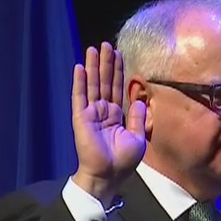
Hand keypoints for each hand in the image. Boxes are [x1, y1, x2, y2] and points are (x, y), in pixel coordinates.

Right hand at [71, 42, 148, 204]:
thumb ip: (138, 118)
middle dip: (106, 63)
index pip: (117, 89)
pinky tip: (80, 67)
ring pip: (92, 85)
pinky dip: (79, 81)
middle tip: (107, 44)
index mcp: (116, 116)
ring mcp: (91, 113)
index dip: (118, 72)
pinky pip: (79, 96)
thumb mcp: (138, 138)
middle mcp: (103, 111)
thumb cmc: (123, 162)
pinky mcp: (81, 118)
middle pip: (105, 82)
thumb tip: (141, 100)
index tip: (119, 55)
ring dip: (93, 67)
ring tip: (94, 49)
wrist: (108, 175)